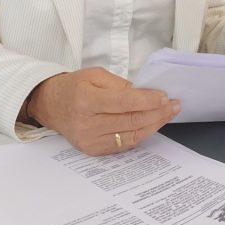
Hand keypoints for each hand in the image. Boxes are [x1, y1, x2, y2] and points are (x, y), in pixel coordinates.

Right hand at [27, 67, 180, 154]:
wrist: (50, 105)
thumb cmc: (74, 86)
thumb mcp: (94, 74)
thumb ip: (120, 84)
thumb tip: (145, 94)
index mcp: (86, 99)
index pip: (124, 102)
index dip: (148, 100)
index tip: (164, 96)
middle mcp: (87, 123)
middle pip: (131, 120)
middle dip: (157, 113)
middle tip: (173, 105)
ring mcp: (90, 140)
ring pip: (131, 135)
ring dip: (154, 125)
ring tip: (167, 114)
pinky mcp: (93, 150)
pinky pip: (124, 144)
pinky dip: (141, 134)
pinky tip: (151, 125)